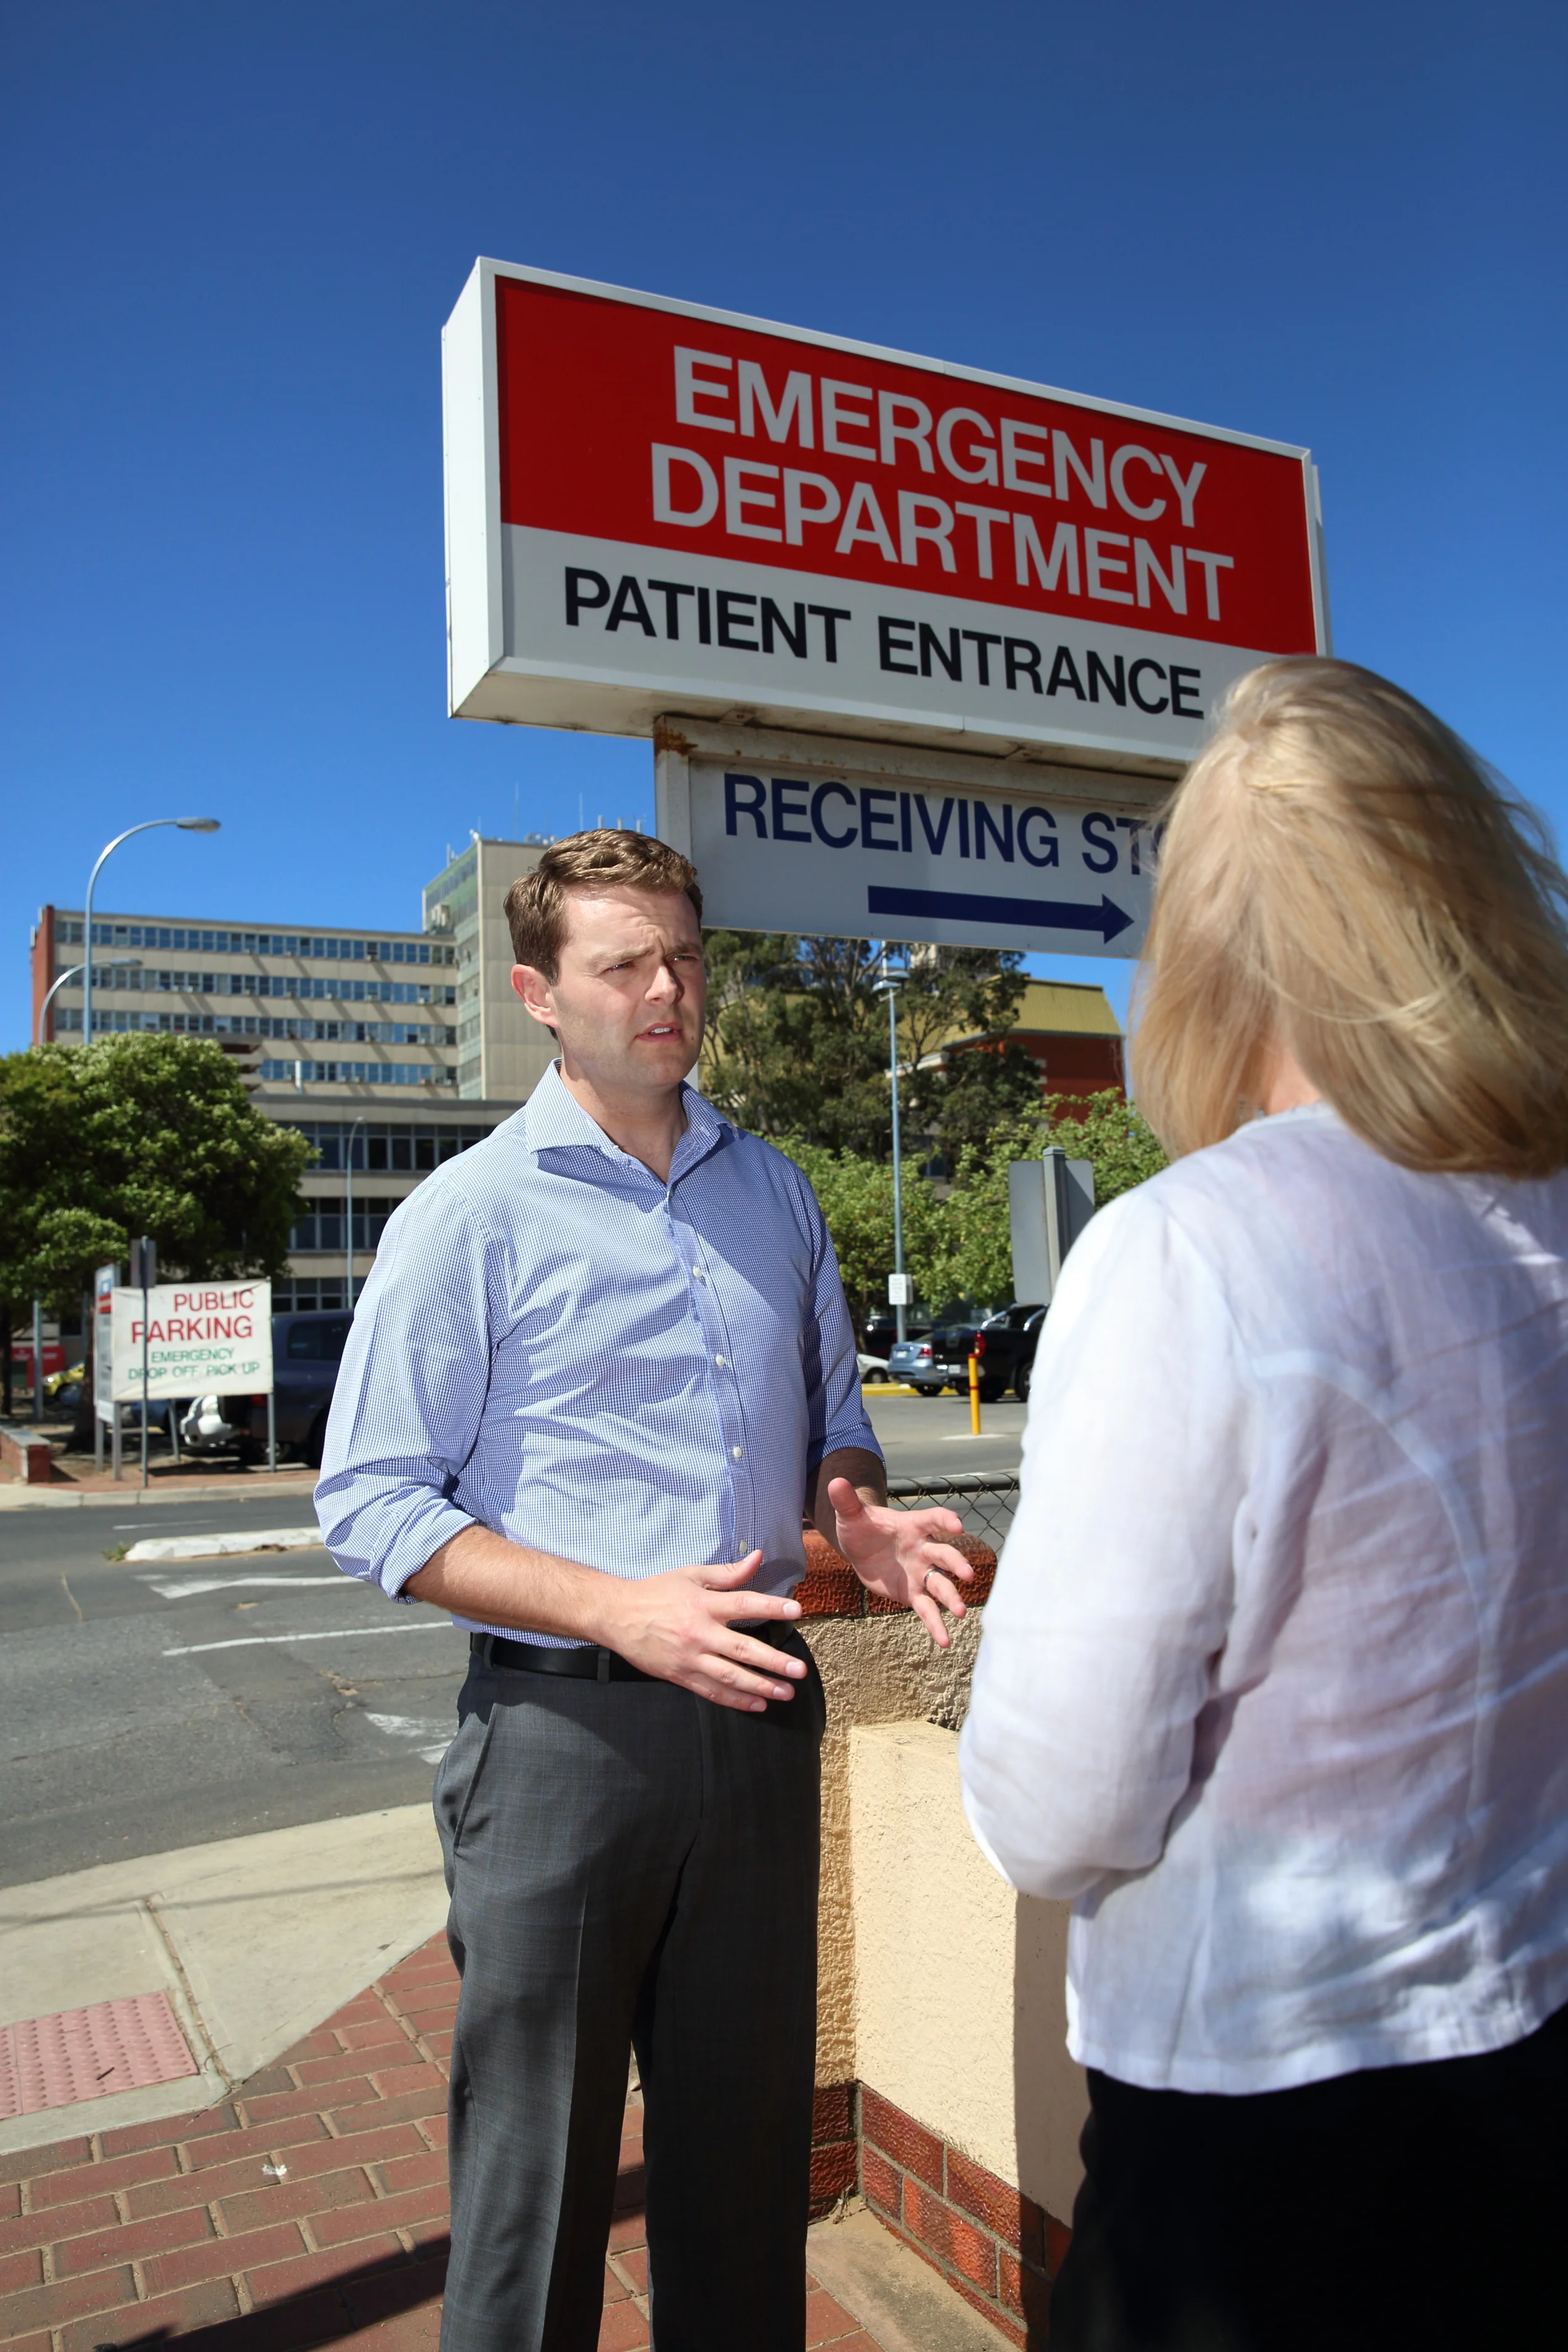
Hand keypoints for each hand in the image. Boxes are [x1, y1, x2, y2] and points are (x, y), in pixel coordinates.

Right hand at [598, 1551, 807, 1712]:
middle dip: (773, 1661)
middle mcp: (699, 1633)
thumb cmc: (656, 1592)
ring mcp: (689, 1658)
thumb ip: (727, 1572)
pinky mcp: (680, 1675)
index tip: (796, 1611)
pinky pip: (711, 1691)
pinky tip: (757, 1704)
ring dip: (760, 1686)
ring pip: (730, 1676)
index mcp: (703, 1604)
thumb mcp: (691, 1575)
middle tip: (798, 1670)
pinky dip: (735, 1700)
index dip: (771, 1607)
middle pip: (742, 1648)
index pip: (743, 1604)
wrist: (616, 1615)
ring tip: (786, 1692)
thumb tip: (758, 1558)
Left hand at [825, 1477, 974, 1647]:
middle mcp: (923, 1549)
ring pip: (941, 1585)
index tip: (957, 1526)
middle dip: (956, 1563)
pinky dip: (935, 1625)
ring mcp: (921, 1573)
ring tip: (960, 1613)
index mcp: (913, 1526)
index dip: (945, 1521)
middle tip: (967, 1574)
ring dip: (951, 1597)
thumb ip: (846, 1501)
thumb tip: (834, 1481)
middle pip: (944, 1554)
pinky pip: (928, 1609)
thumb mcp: (852, 1515)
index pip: (933, 1520)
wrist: (861, 1549)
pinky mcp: (913, 1594)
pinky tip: (944, 1642)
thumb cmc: (862, 1527)